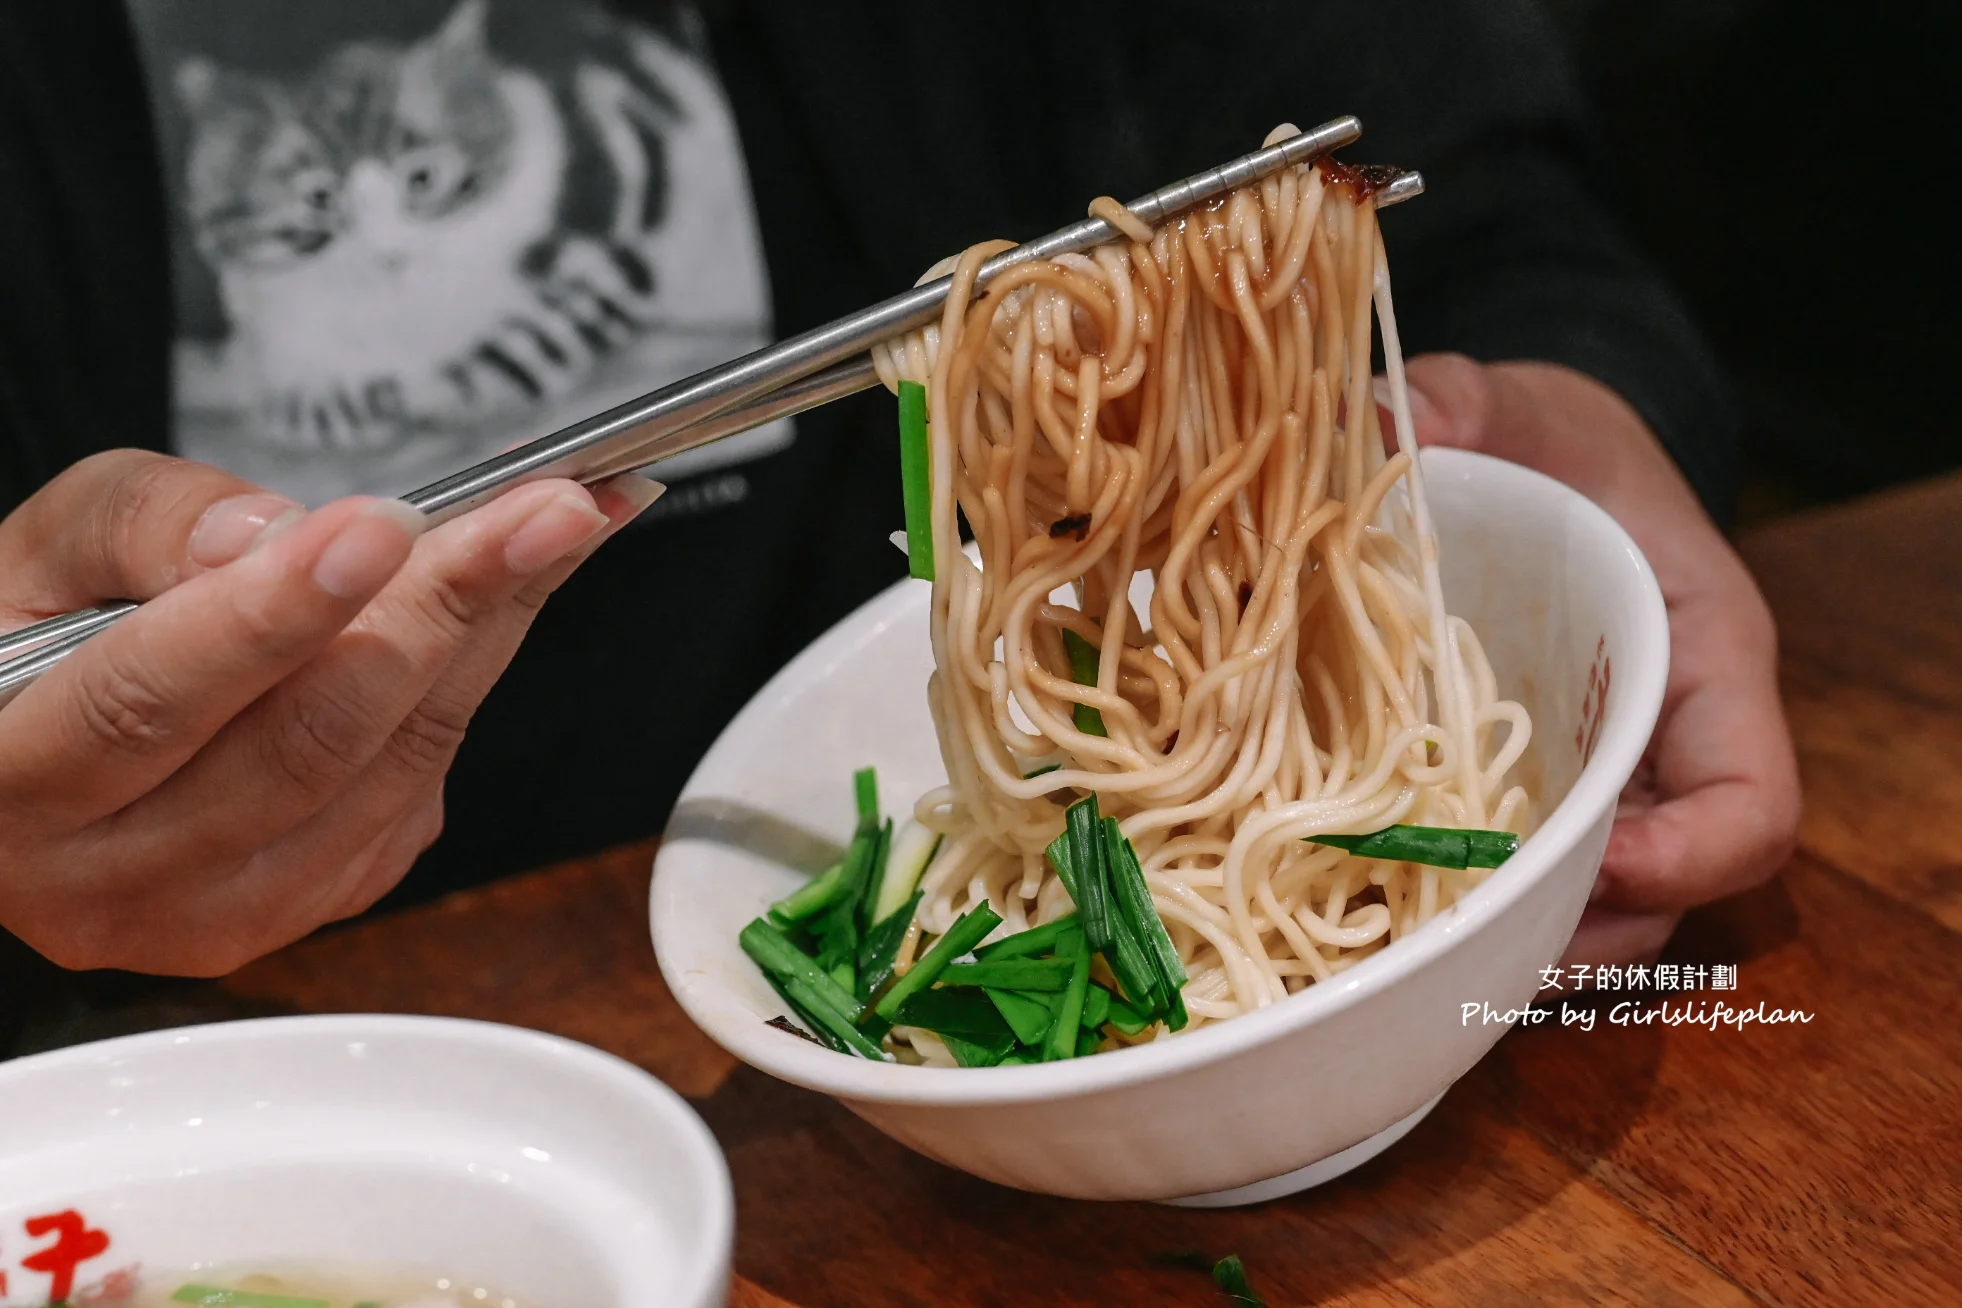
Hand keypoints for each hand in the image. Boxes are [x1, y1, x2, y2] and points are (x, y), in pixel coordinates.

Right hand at [0, 451, 659, 974]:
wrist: (51, 746)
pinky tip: (515, 593)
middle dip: (439, 607)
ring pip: (389, 768)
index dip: (272, 615)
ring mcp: (222, 910)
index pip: (147, 701)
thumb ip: (140, 526)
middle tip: (544, 508)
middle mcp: (109, 880)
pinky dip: (478, 675)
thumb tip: (261, 540)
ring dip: (491, 632)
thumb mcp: (46, 548)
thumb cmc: (39, 635)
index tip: (380, 527)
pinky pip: (421, 787)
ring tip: (560, 524)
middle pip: (303, 743)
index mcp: (7, 785)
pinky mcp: (314, 902)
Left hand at [1394, 355, 1801, 968]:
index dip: (1696, 854)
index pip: (1754, 798)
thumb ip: (1457, 401)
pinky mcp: (1537, 796)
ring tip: (1425, 954)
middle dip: (1586, 933)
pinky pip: (1533, 880)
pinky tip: (1393, 914)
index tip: (1611, 865)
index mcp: (1705, 654)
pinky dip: (1480, 911)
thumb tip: (1385, 426)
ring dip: (1524, 945)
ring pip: (1600, 909)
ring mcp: (1603, 780)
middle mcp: (1668, 741)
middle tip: (1475, 947)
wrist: (1535, 465)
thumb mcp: (1513, 403)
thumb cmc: (1550, 441)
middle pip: (1670, 890)